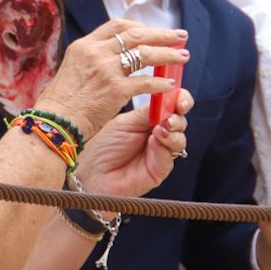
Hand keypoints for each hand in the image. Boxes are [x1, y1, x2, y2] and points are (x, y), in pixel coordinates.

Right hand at [35, 19, 188, 139]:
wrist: (54, 122)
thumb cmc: (63, 102)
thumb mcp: (73, 69)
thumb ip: (92, 60)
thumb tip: (114, 58)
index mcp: (84, 45)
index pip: (117, 25)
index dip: (139, 27)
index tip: (152, 32)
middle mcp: (96, 52)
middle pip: (136, 35)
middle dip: (162, 34)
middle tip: (180, 36)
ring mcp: (106, 69)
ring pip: (146, 54)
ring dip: (168, 54)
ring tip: (183, 56)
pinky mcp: (116, 89)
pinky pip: (146, 82)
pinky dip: (160, 82)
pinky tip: (169, 85)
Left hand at [75, 91, 192, 199]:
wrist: (90, 172)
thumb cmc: (102, 146)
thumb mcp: (126, 122)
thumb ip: (148, 111)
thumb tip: (168, 97)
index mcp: (149, 120)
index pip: (172, 107)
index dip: (180, 100)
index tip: (179, 99)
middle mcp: (157, 136)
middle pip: (180, 122)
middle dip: (178, 117)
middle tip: (169, 116)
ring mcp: (159, 153)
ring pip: (180, 140)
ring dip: (174, 131)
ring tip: (161, 128)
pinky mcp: (158, 170)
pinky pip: (169, 157)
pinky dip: (165, 147)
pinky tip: (155, 141)